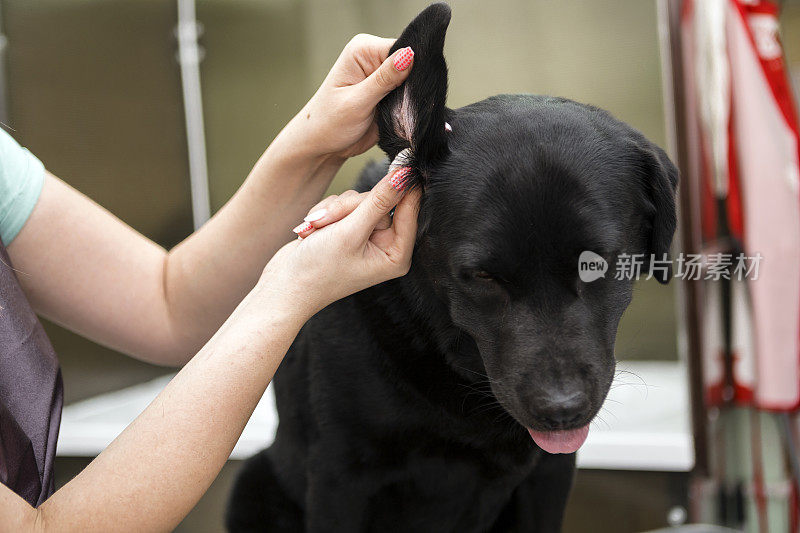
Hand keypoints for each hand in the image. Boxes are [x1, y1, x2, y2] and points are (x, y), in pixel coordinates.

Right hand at [256, 166, 418, 318]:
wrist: (283, 285)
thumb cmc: (318, 269)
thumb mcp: (350, 232)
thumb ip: (379, 201)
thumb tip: (405, 176)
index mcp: (396, 254)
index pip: (409, 209)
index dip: (403, 186)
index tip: (404, 161)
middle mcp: (385, 246)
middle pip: (380, 201)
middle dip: (350, 207)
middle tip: (329, 221)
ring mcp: (366, 237)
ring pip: (358, 200)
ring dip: (335, 210)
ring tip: (318, 229)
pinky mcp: (348, 230)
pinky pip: (343, 205)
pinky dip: (327, 213)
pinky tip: (314, 230)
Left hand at [282, 35, 414, 160]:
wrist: (324, 146)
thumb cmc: (330, 123)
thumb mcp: (357, 102)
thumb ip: (384, 79)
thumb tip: (410, 54)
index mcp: (362, 50)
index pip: (401, 47)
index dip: (412, 65)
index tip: (409, 89)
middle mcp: (374, 59)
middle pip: (410, 63)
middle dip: (413, 83)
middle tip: (401, 106)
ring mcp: (383, 77)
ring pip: (413, 81)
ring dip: (412, 97)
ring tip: (398, 113)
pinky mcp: (390, 94)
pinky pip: (411, 96)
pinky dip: (411, 106)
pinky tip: (404, 116)